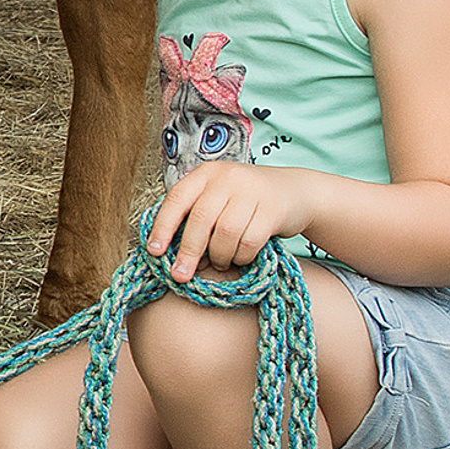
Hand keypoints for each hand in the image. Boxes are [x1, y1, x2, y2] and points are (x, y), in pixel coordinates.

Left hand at [145, 162, 317, 282]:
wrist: (294, 191)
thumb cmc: (246, 200)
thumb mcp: (218, 196)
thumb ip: (195, 214)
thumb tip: (168, 251)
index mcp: (206, 173)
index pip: (177, 198)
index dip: (162, 226)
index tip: (154, 251)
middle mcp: (227, 177)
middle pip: (200, 220)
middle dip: (188, 251)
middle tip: (181, 275)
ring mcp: (251, 191)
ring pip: (225, 234)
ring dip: (219, 256)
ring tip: (219, 263)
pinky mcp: (273, 209)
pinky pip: (250, 242)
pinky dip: (241, 256)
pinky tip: (241, 258)